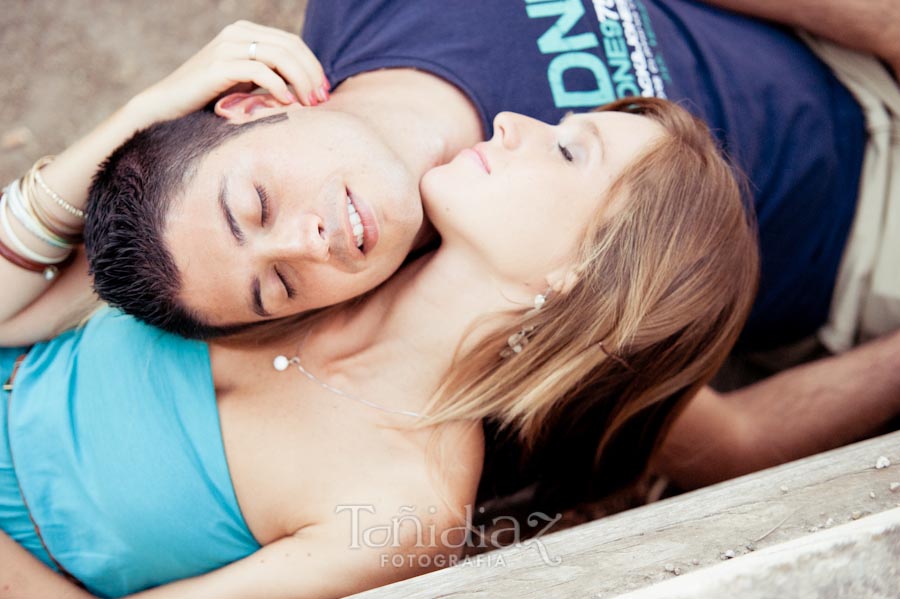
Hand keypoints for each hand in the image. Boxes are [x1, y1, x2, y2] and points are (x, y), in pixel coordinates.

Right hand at [130, 20, 327, 123]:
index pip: (292, 42)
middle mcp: (237, 33)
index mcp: (245, 32)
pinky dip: (279, 87)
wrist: (167, 107)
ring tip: (309, 104)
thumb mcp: (245, 82)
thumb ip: (269, 75)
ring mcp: (227, 47)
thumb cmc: (208, 99)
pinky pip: (260, 71)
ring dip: (301, 81)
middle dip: (312, 74)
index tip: (324, 92)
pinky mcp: (219, 66)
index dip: (313, 66)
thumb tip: (306, 87)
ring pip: (279, 56)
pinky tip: (287, 103)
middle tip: (322, 100)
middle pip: (290, 47)